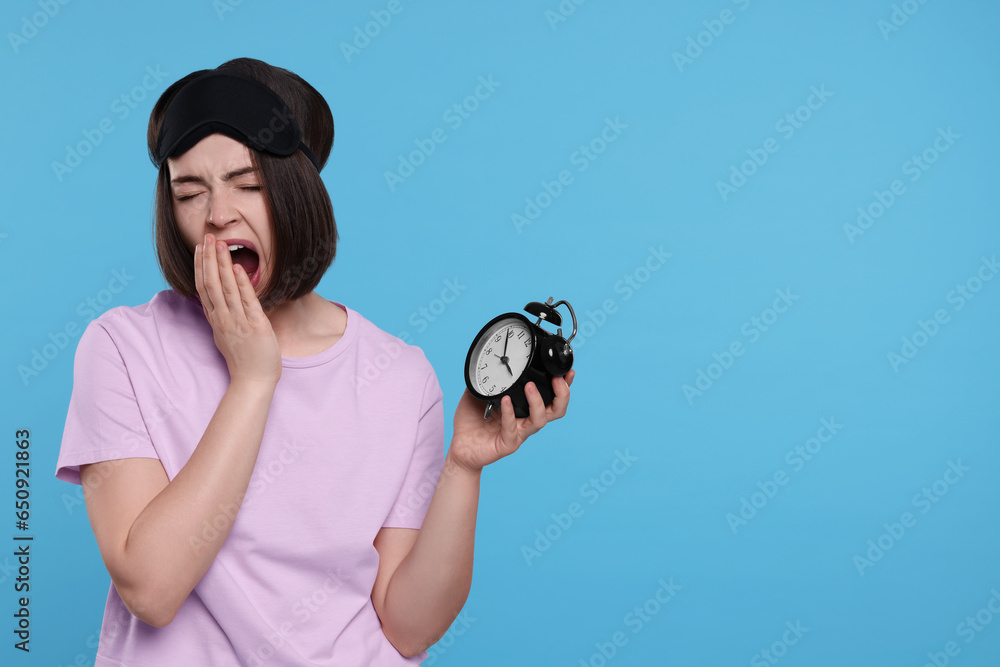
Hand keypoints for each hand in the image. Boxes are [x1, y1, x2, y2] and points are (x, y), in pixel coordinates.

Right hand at [195, 233, 281, 386]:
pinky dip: (241, 284)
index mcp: (216, 321)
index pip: (203, 288)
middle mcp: (223, 319)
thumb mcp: (228, 336)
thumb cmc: (245, 360)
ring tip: (220, 245)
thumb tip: (219, 305)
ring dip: (221, 265)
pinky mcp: (255, 326)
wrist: (253, 382)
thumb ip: (223, 318)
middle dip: (208, 259)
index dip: (200, 267)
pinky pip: (246, 301)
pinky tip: (236, 268)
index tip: (199, 249)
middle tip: (207, 237)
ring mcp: (238, 323)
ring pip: (225, 289)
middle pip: (210, 284)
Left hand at [448, 370, 574, 471]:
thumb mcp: (478, 393)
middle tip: (557, 379)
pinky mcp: (507, 444)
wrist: (459, 446)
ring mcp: (518, 433)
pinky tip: (505, 401)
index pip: (552, 397)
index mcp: (524, 408)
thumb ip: (487, 378)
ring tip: (530, 386)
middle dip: (562, 394)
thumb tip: (489, 359)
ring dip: (538, 401)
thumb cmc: (471, 422)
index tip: (567, 372)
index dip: (563, 386)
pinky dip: (509, 413)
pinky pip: (512, 428)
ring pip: (540, 420)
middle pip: (557, 410)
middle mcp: (526, 420)